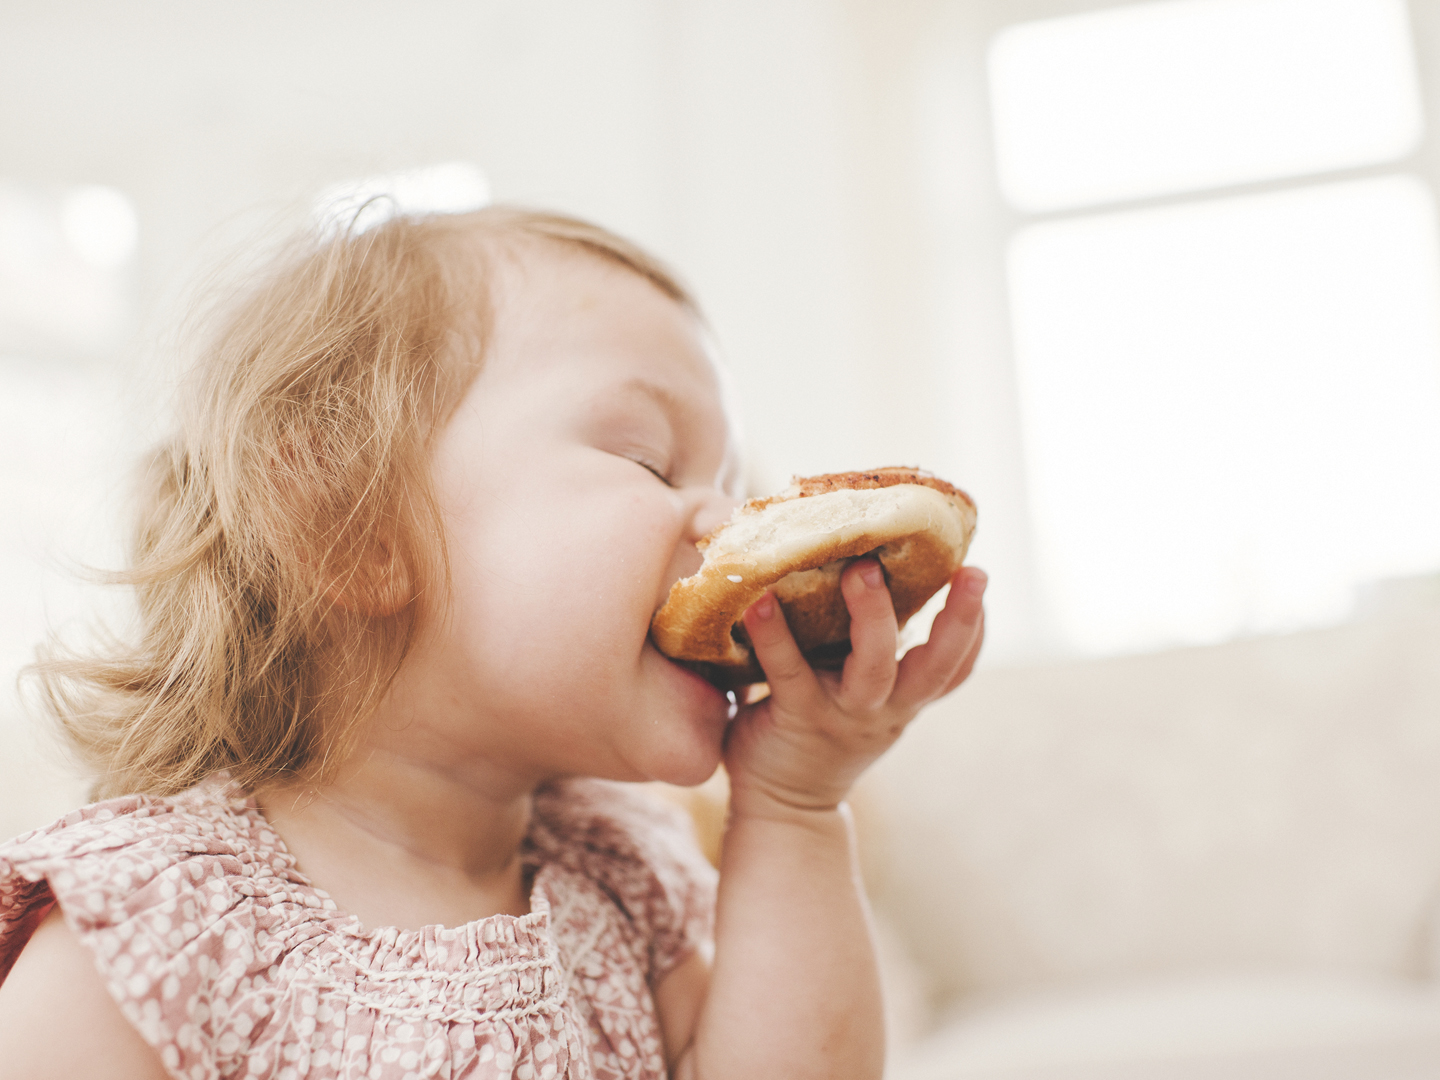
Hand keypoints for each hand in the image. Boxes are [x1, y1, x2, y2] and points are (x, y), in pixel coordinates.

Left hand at [723, 560, 985, 814]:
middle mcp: (883, 707)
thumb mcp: (856, 693)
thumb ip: (863, 648)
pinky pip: (791, 673)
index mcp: (902, 698)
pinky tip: (759, 602)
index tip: (977, 578)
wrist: (779, 804)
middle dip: (958, 619)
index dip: (974, 628)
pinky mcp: (797, 717)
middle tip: (970, 569)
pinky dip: (774, 636)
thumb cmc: (815, 730)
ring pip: (875, 668)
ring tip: (863, 567)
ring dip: (874, 615)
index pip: (955, 668)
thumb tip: (858, 565)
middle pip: (936, 666)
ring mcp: (843, 714)